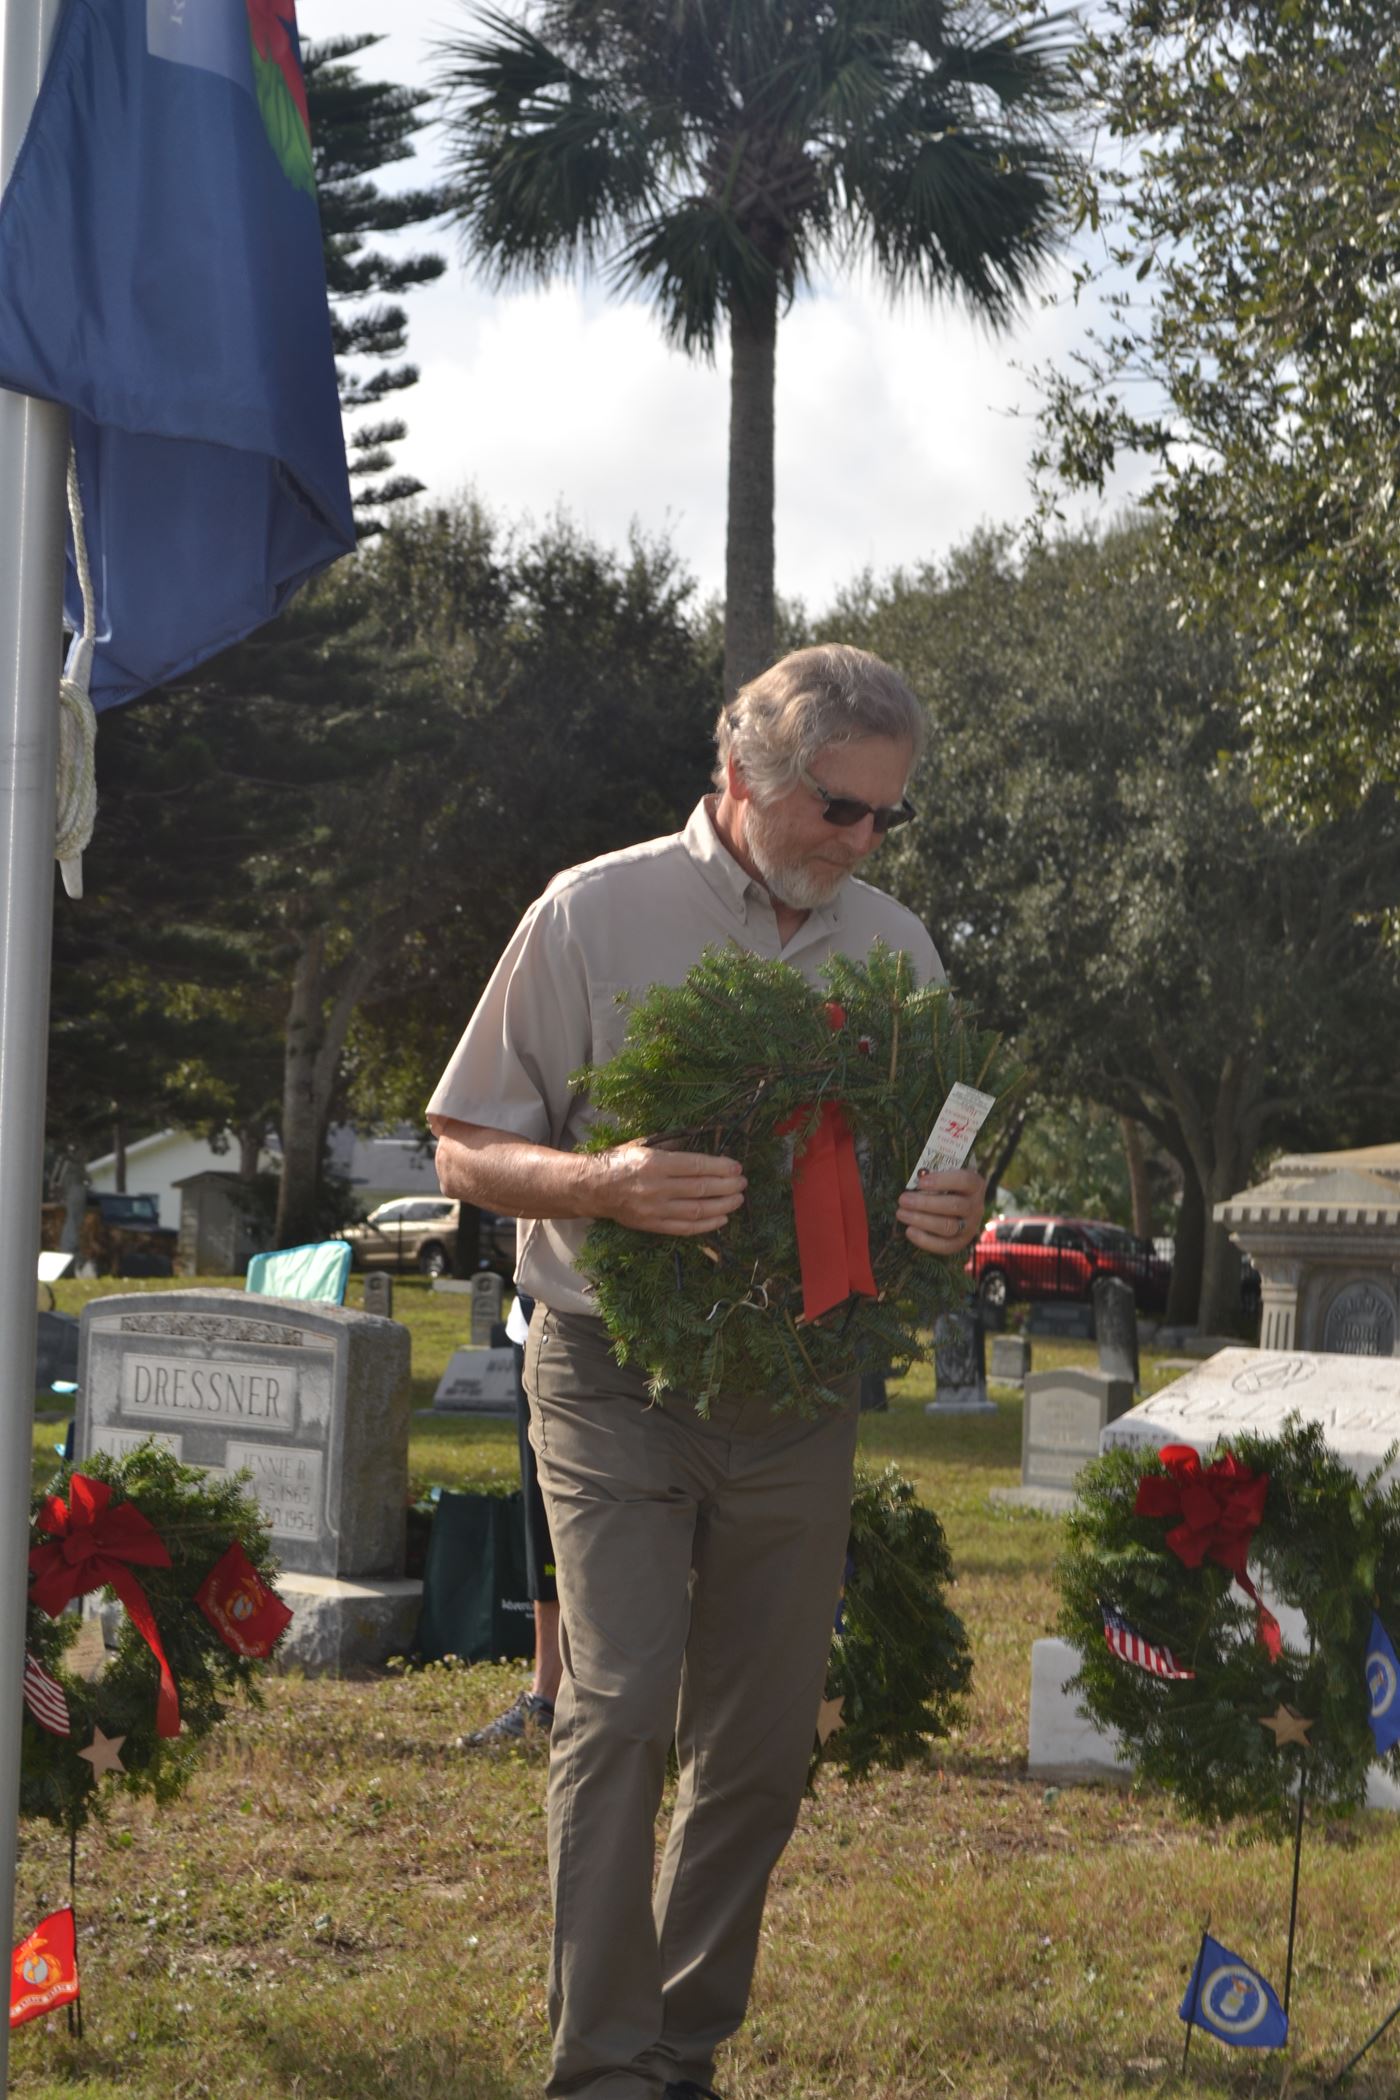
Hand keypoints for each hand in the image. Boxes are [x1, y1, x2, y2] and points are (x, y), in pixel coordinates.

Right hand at [592, 1141, 745, 1236]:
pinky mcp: (652, 1225)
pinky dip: (707, 1225)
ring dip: (723, 1206)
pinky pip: (686, 1228)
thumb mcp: (644, 1146)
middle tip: (743, 1183)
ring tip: (738, 1199)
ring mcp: (654, 1209)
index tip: (737, 1167)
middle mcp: (656, 1187)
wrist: (593, 1187)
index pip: (696, 1166)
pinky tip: (722, 1218)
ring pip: (697, 1210)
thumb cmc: (620, 1162)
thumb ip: (672, 1147)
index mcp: (654, 1163)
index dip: (720, 1167)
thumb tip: (703, 1149)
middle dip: (727, 1186)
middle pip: (701, 1188)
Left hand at [895, 1167, 986, 1256]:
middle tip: (903, 1200)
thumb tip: (914, 1180)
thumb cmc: (946, 1186)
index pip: (964, 1181)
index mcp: (975, 1185)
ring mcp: (970, 1227)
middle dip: (925, 1203)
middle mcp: (976, 1207)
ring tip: (901, 1213)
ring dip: (921, 1220)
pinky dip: (925, 1240)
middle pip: (954, 1206)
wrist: (957, 1205)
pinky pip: (945, 1246)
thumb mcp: (944, 1175)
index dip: (942, 1181)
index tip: (920, 1182)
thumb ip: (933, 1175)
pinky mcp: (961, 1242)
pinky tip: (909, 1231)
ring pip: (948, 1226)